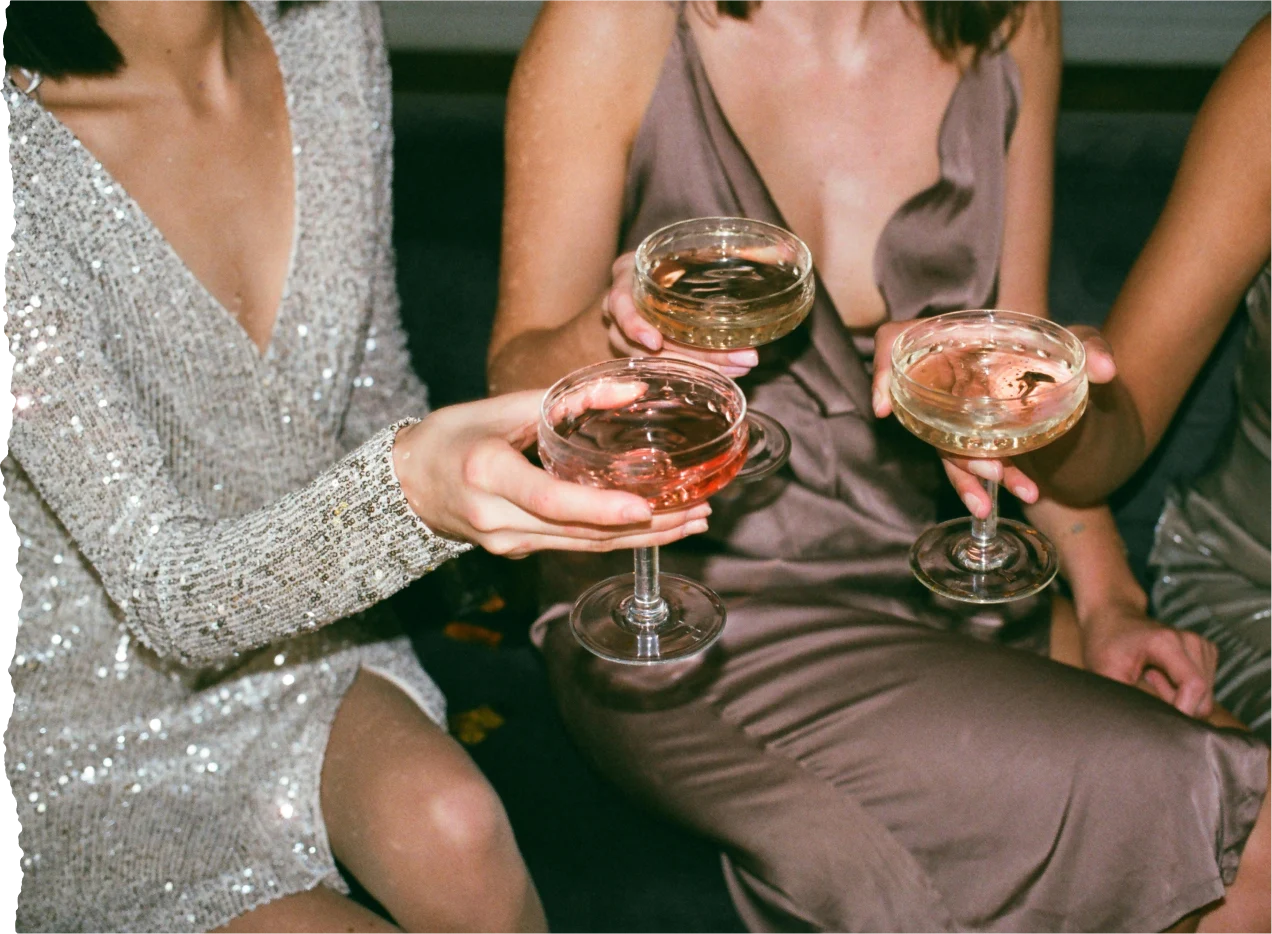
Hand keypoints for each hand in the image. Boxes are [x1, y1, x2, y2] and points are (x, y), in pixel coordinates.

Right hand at [393, 390, 709, 557]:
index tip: (644, 508)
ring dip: (642, 539)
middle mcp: (497, 518)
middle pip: (579, 533)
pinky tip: (654, 528)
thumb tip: (633, 389)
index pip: (550, 500)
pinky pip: (573, 546)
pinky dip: (615, 538)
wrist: (406, 484)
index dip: (598, 508)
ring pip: (583, 547)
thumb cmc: (452, 435)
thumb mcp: (503, 406)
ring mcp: (506, 543)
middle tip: (697, 512)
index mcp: (487, 473)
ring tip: (691, 521)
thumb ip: (568, 399)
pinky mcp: (517, 551)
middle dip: (645, 528)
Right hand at [601, 252, 758, 377]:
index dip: (634, 325)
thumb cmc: (673, 259)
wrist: (657, 275)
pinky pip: (668, 369)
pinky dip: (699, 371)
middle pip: (647, 343)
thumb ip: (732, 251)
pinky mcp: (646, 354)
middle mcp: (622, 311)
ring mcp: (629, 337)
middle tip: (740, 359)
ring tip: (740, 367)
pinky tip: (728, 373)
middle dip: (694, 355)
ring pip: (659, 362)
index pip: (620, 305)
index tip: (655, 341)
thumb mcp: (692, 248)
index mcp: (626, 278)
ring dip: (702, 367)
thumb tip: (786, 249)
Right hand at [870, 320, 1118, 516]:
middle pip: (922, 410)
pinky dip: (985, 483)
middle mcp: (946, 375)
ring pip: (944, 446)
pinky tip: (1016, 496)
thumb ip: (1091, 347)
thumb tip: (1106, 370)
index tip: (882, 408)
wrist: (1079, 382)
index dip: (883, 371)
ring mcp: (955, 410)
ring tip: (1002, 498)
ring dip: (969, 476)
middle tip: (991, 471)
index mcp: (957, 340)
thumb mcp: (1077, 340)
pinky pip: (965, 462)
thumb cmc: (1064, 351)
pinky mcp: (970, 438)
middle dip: (952, 447)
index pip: (897, 342)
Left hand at [1079, 601, 1217, 718]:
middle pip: (1203, 697)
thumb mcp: (1104, 673)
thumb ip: (1125, 700)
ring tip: (1150, 677)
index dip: (1182, 711)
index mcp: (1167, 642)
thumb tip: (1139, 730)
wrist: (1110, 616)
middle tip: (1145, 685)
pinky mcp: (1205, 652)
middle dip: (1177, 705)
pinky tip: (1162, 675)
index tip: (1159, 720)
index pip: (1194, 686)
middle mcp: (1191, 641)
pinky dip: (1184, 690)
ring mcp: (1201, 645)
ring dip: (1179, 697)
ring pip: (1205, 696)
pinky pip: (1205, 688)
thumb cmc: (1104, 644)